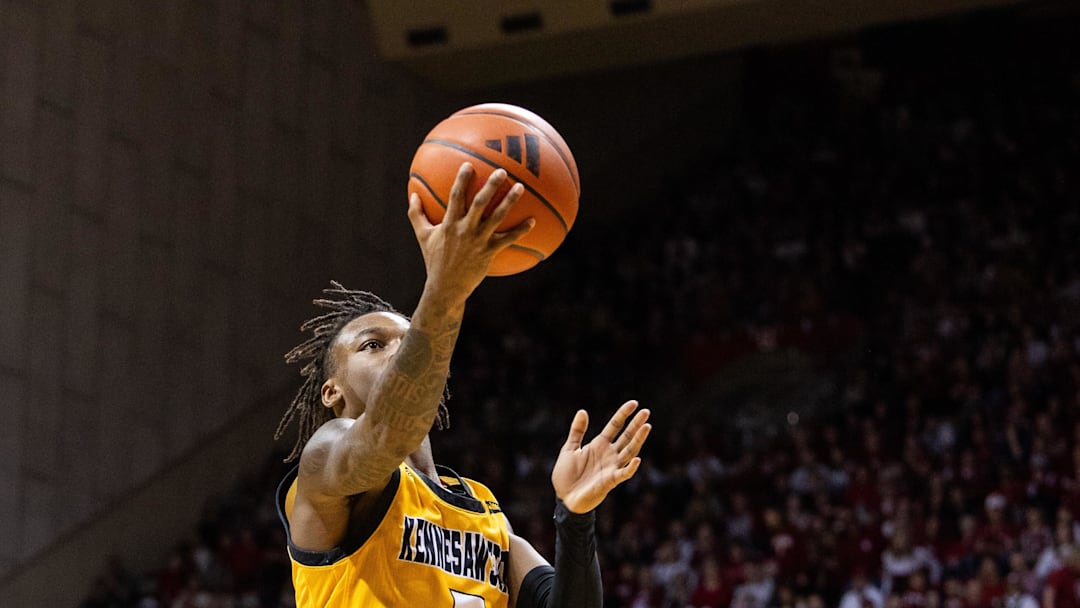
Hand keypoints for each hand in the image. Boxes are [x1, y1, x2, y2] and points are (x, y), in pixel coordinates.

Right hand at [407, 163, 533, 302]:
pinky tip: (533, 221)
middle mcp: (465, 230)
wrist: (446, 287)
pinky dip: (521, 230)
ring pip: (497, 218)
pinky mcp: (489, 252)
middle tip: (502, 170)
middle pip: (480, 203)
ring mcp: (478, 241)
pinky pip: (508, 239)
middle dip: (491, 185)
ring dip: (510, 201)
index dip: (462, 180)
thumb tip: (412, 194)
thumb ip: (416, 214)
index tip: (468, 164)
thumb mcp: (422, 236)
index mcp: (449, 223)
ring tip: (520, 187)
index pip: (455, 197)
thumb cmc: (434, 260)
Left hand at [551, 400, 651, 513]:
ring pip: (629, 451)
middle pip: (626, 436)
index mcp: (599, 444)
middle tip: (646, 412)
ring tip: (647, 427)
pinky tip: (638, 459)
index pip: (615, 425)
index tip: (634, 403)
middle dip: (636, 424)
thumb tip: (583, 411)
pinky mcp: (610, 481)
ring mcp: (612, 467)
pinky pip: (623, 474)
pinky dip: (631, 468)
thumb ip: (577, 431)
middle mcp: (609, 454)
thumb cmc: (566, 475)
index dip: (624, 414)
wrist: (564, 498)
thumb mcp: (569, 448)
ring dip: (638, 440)